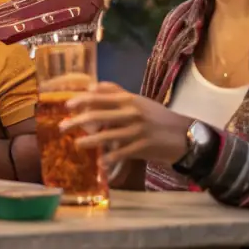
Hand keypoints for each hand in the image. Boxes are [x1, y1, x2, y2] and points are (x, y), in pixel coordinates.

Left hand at [60, 81, 191, 166]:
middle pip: (97, 116)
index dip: (80, 101)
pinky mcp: (142, 148)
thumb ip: (116, 92)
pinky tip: (100, 163)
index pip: (99, 97)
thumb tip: (92, 86)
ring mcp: (137, 131)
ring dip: (88, 141)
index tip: (67, 106)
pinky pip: (120, 153)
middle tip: (62, 127)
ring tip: (77, 144)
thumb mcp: (138, 101)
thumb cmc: (158, 117)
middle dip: (76, 122)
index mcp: (129, 99)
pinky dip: (109, 158)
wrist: (185, 135)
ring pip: (106, 136)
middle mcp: (131, 113)